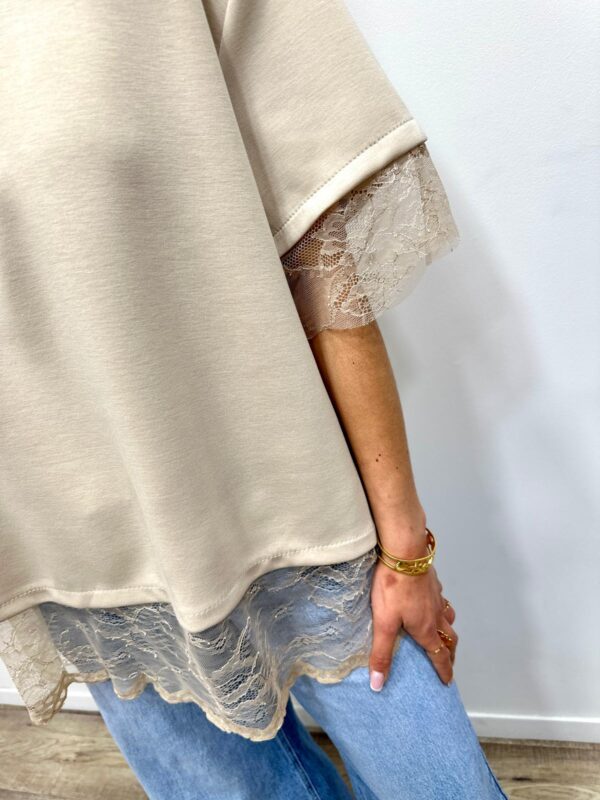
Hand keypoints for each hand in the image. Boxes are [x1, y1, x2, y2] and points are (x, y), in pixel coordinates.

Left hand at [368, 558, 457, 690]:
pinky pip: (442, 599)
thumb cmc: (393, 588)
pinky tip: (431, 602)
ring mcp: (436, 597)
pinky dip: (441, 607)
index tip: (447, 681)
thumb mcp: (383, 623)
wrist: (404, 553)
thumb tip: (379, 684)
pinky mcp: (433, 582)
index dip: (444, 670)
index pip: (439, 655)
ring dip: (449, 629)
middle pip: (449, 638)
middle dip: (450, 652)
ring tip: (443, 633)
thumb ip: (382, 653)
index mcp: (426, 629)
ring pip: (449, 617)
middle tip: (448, 661)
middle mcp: (436, 614)